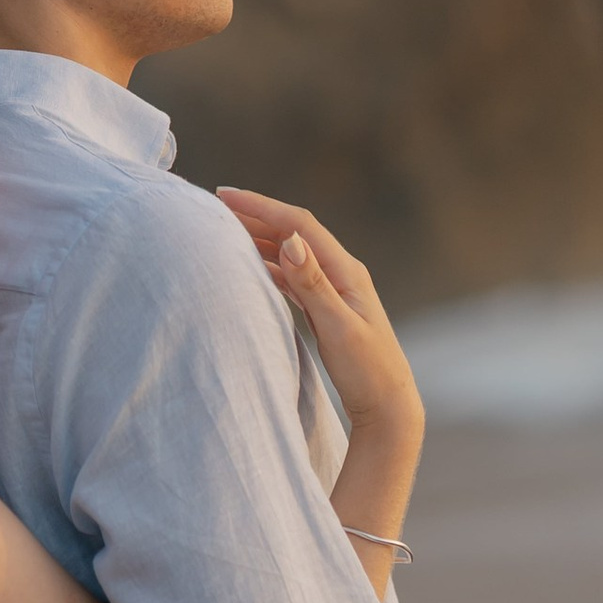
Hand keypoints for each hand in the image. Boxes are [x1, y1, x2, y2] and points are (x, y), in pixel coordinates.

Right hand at [212, 192, 423, 445]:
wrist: (388, 408)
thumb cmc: (367, 372)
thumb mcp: (339, 329)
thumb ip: (313, 285)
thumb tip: (291, 240)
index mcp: (346, 271)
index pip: (299, 225)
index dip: (261, 206)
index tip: (225, 195)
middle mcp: (342, 273)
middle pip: (293, 233)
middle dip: (255, 217)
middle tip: (215, 208)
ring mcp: (335, 290)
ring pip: (291, 253)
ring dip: (259, 239)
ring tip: (225, 232)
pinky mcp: (327, 308)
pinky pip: (293, 277)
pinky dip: (269, 266)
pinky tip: (251, 267)